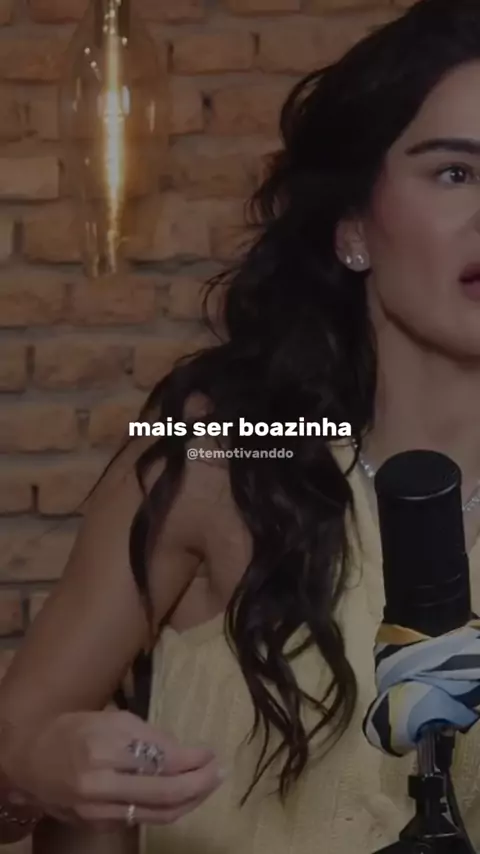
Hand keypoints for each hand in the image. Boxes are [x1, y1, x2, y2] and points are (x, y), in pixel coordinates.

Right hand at [4, 710, 224, 830]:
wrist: (29, 758)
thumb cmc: (73, 729)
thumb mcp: (112, 719)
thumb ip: (147, 736)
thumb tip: (184, 753)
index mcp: (106, 746)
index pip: (162, 759)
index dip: (193, 759)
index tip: (211, 752)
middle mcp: (102, 782)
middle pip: (165, 792)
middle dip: (200, 783)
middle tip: (220, 772)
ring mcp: (99, 808)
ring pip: (157, 813)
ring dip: (190, 801)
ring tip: (209, 786)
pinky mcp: (97, 824)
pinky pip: (141, 819)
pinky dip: (167, 810)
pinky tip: (182, 798)